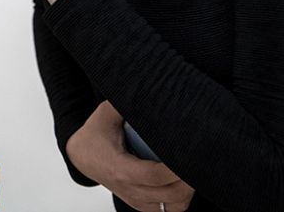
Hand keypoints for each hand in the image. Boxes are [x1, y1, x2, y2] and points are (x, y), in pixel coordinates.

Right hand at [66, 101, 194, 211]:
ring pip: (171, 206)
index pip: (154, 176)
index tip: (191, 154)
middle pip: (169, 194)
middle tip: (202, 160)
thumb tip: (148, 85)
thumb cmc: (96, 134)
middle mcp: (127, 189)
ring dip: (187, 192)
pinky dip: (179, 200)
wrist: (81, 156)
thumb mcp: (106, 114)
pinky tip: (185, 183)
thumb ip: (124, 102)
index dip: (176, 169)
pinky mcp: (140, 204)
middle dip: (190, 180)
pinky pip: (167, 211)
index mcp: (119, 168)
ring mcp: (134, 199)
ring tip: (195, 171)